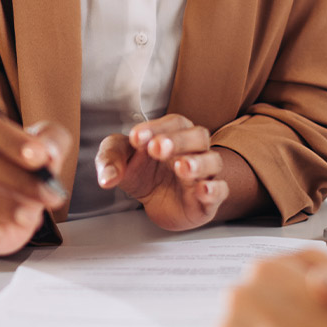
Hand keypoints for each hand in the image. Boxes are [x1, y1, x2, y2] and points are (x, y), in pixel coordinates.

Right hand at [0, 104, 70, 255]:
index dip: (9, 139)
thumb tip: (48, 153)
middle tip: (48, 192)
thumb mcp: (46, 148)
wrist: (17, 207)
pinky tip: (1, 231)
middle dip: (15, 176)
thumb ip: (52, 141)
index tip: (40, 157)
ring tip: (29, 215)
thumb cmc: (24, 169)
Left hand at [95, 114, 230, 229]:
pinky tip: (202, 190)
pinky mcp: (208, 200)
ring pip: (213, 161)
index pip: (173, 123)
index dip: (156, 128)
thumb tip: (106, 178)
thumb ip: (110, 161)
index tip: (136, 138)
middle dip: (178, 140)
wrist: (156, 203)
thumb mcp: (119, 161)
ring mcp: (204, 174)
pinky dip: (214, 189)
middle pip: (198, 136)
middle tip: (157, 147)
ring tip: (181, 167)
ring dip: (198, 163)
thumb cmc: (143, 172)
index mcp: (173, 134)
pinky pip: (220, 190)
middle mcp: (193, 150)